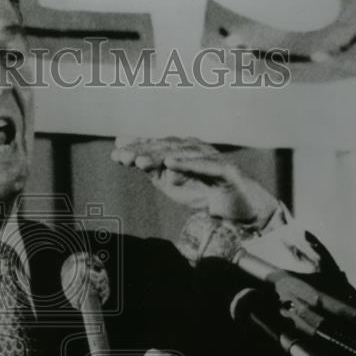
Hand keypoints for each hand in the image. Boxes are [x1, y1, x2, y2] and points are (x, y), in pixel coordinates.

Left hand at [111, 136, 278, 224]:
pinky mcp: (227, 170)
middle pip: (166, 147)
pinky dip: (188, 164)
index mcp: (182, 150)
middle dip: (143, 150)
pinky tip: (170, 164)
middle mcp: (196, 149)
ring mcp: (212, 157)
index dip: (137, 148)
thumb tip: (133, 158)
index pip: (157, 146)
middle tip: (122, 156)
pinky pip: (206, 165)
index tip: (115, 153)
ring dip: (160, 156)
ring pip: (182, 154)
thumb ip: (154, 171)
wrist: (240, 209)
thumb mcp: (172, 183)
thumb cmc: (204, 192)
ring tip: (139, 161)